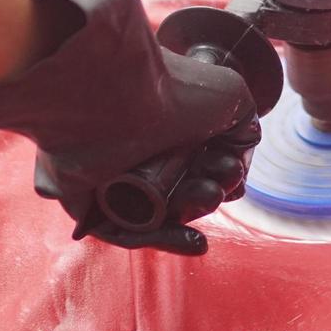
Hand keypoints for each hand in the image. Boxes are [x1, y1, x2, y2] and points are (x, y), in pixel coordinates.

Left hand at [33, 49, 259, 255]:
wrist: (116, 94)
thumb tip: (235, 164)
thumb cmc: (173, 89)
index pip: (197, 162)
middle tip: (214, 185)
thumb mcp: (232, 98)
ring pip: (158, 213)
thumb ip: (243, 129)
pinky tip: (195, 242)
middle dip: (207, 194)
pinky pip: (126, 231)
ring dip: (192, 213)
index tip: (229, 167)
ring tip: (206, 198)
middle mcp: (139, 149)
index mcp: (165, 124)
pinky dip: (163, 239)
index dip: (221, 172)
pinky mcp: (87, 203)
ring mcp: (112, 176)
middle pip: (180, 189)